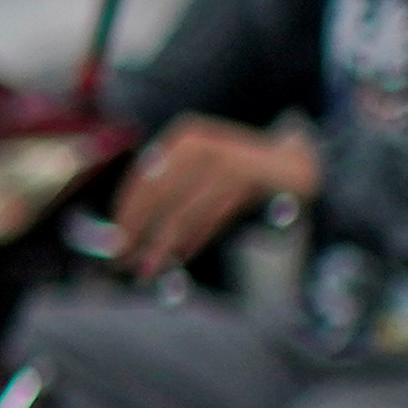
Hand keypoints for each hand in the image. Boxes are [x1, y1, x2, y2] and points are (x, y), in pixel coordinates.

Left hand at [113, 116, 316, 280]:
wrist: (294, 165)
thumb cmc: (236, 175)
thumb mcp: (200, 174)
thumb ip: (169, 196)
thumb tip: (126, 233)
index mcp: (184, 138)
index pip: (144, 178)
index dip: (127, 211)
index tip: (113, 240)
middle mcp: (202, 144)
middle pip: (159, 195)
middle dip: (138, 232)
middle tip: (122, 261)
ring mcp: (227, 160)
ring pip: (185, 211)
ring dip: (163, 245)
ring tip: (147, 269)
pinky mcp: (248, 180)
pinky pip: (212, 217)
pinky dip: (194, 240)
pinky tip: (180, 257)